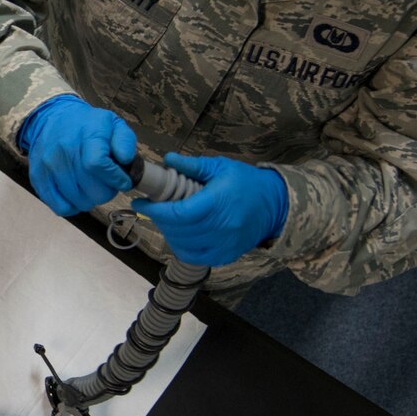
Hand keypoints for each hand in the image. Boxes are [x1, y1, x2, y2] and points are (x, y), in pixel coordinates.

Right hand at [17, 95, 136, 215]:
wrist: (50, 119)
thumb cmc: (86, 126)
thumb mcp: (112, 124)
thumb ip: (125, 141)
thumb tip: (126, 159)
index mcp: (86, 134)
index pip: (98, 164)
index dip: (115, 179)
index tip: (123, 182)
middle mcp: (64, 150)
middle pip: (90, 188)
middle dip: (107, 192)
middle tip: (108, 185)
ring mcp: (49, 166)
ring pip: (77, 200)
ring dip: (91, 199)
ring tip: (92, 187)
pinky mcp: (38, 178)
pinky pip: (60, 206)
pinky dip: (73, 207)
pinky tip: (78, 195)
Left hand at [130, 153, 287, 267]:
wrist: (276, 205)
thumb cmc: (247, 182)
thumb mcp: (220, 167)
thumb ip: (193, 165)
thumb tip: (167, 159)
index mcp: (218, 203)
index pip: (178, 213)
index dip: (155, 210)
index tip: (140, 202)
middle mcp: (221, 227)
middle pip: (178, 230)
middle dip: (159, 219)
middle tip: (152, 207)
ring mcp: (224, 244)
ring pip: (183, 245)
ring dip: (169, 232)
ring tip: (166, 218)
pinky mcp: (226, 255)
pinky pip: (195, 256)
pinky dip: (182, 246)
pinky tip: (180, 234)